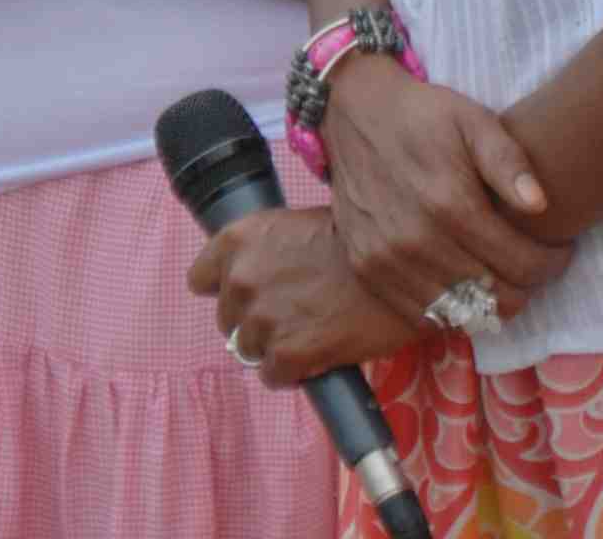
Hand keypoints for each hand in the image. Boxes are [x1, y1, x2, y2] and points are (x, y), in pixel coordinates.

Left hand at [188, 206, 420, 387]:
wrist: (401, 265)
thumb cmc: (358, 241)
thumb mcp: (299, 225)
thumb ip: (268, 251)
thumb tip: (262, 278)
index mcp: (239, 238)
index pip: (201, 278)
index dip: (227, 289)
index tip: (253, 294)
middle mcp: (241, 277)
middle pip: (228, 320)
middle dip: (257, 320)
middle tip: (295, 315)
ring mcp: (262, 318)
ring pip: (250, 351)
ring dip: (275, 348)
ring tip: (311, 335)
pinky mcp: (287, 354)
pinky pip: (274, 377)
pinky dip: (293, 373)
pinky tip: (319, 357)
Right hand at [321, 57, 568, 326]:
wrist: (354, 113)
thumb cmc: (424, 116)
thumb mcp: (473, 121)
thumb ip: (509, 162)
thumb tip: (540, 205)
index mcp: (449, 204)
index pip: (522, 265)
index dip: (552, 264)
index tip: (560, 250)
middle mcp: (416, 241)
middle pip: (497, 299)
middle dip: (528, 286)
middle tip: (534, 264)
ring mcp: (387, 261)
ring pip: (462, 315)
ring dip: (492, 303)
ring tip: (503, 275)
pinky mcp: (366, 270)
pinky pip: (422, 316)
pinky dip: (452, 310)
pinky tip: (465, 284)